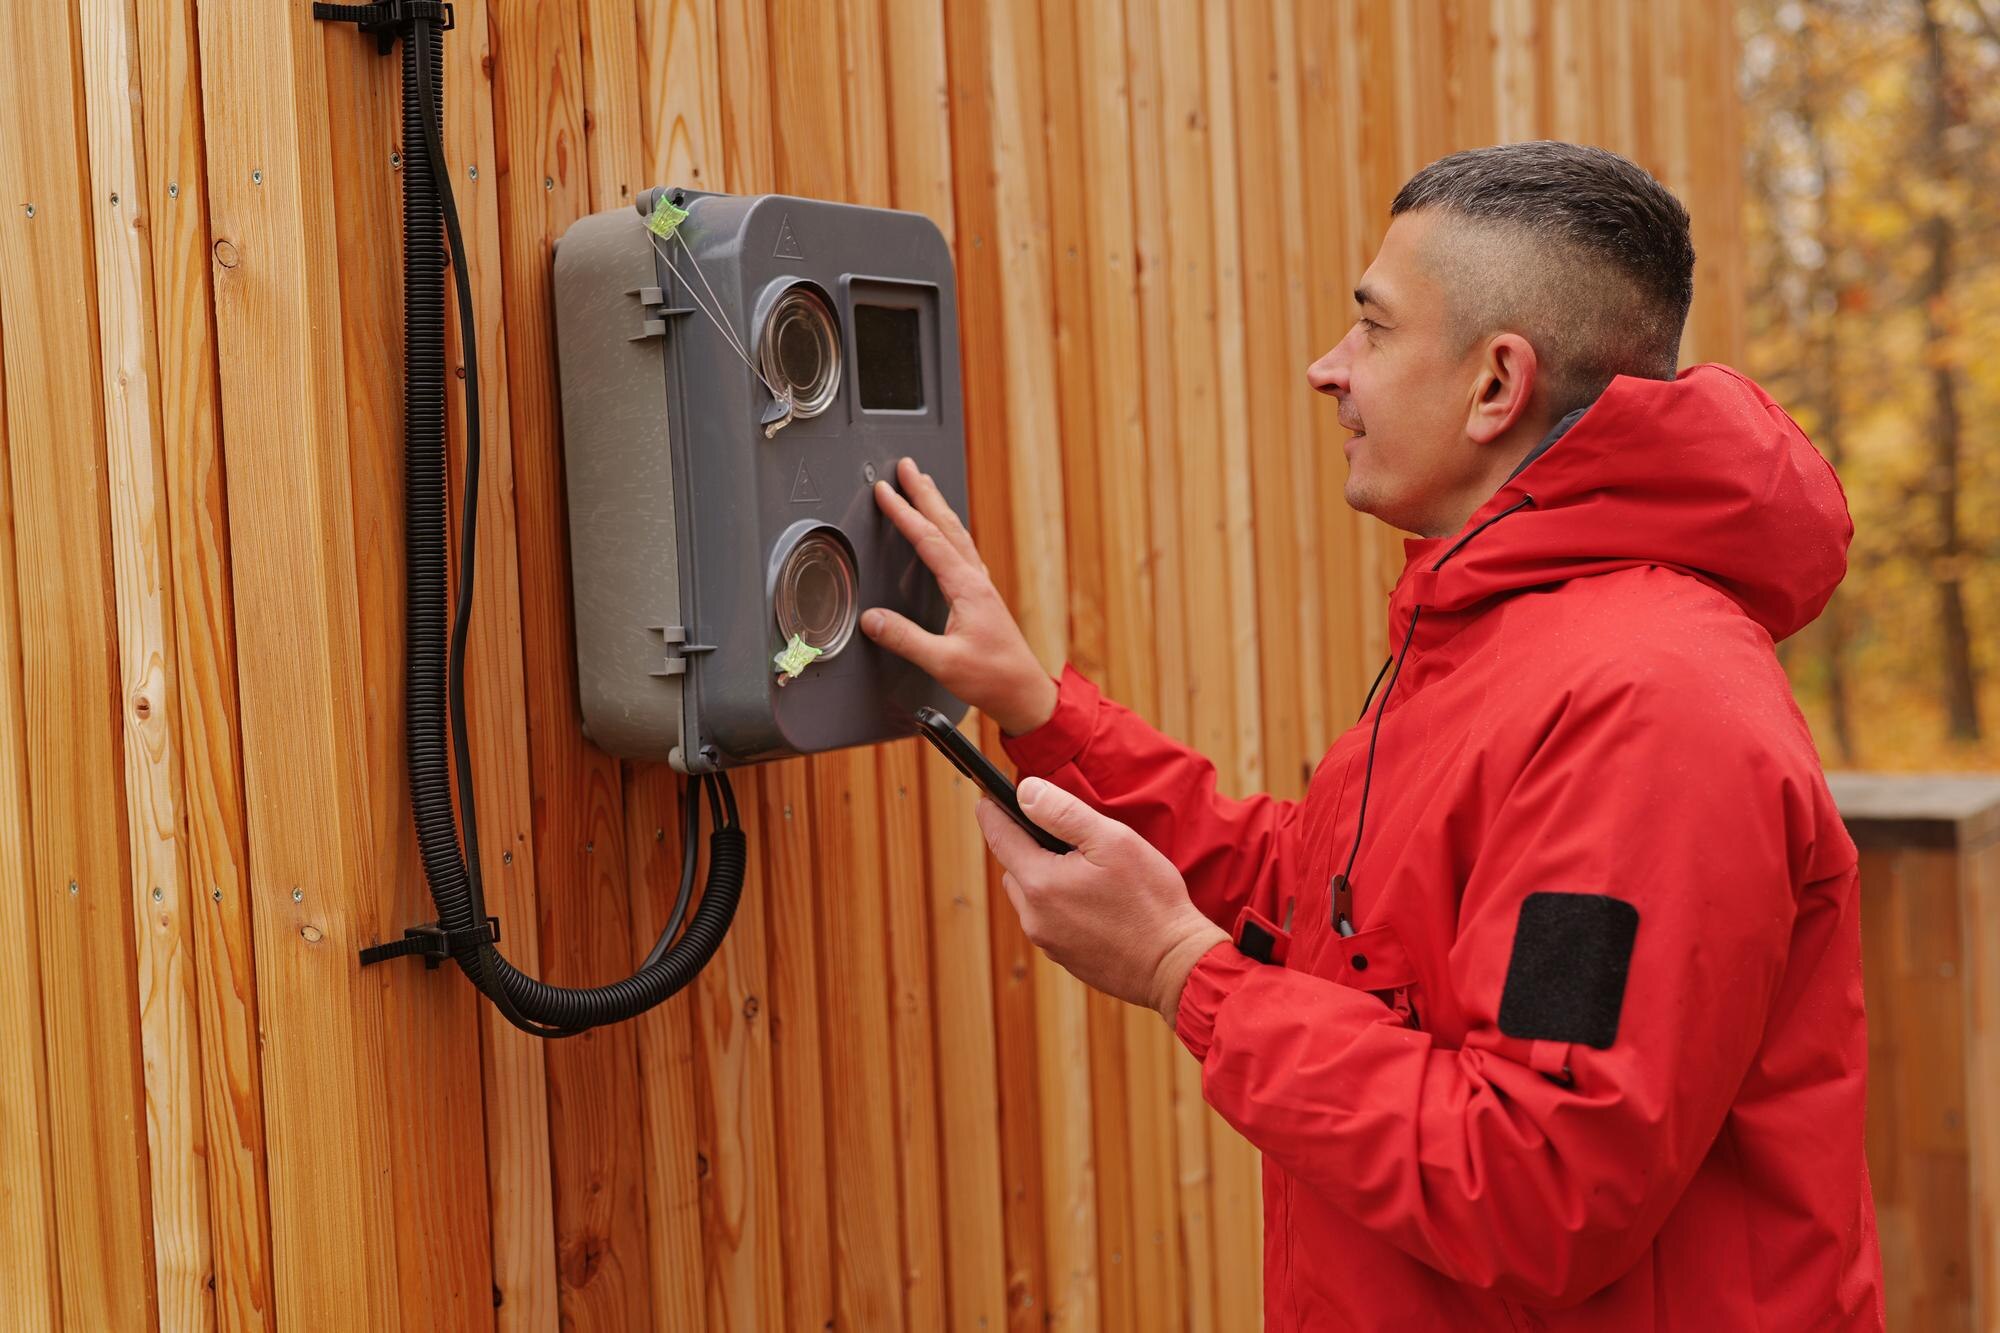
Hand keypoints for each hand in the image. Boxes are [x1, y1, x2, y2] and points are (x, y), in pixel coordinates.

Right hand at [863, 457, 1057, 736]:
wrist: (1024, 693)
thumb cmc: (992, 678)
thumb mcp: (942, 662)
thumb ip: (905, 639)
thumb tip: (872, 620)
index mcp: (967, 588)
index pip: (929, 541)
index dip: (904, 513)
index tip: (884, 492)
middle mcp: (976, 580)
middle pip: (947, 525)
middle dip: (924, 493)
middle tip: (907, 466)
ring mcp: (981, 587)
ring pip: (956, 534)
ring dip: (937, 507)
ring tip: (923, 487)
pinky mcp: (982, 597)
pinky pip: (962, 551)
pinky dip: (948, 532)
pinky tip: (945, 535)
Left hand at [976, 777, 1228, 1023]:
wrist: (1175, 966)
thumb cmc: (1149, 900)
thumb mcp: (1112, 841)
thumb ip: (1063, 813)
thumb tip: (1025, 792)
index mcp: (1039, 883)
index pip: (999, 838)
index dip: (992, 813)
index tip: (986, 798)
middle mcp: (1034, 916)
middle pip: (1014, 868)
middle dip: (1029, 847)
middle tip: (1065, 837)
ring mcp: (1048, 941)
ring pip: (1031, 896)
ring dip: (1046, 878)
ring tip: (1086, 871)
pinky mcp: (1065, 957)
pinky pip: (1050, 919)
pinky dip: (1061, 904)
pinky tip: (1096, 902)